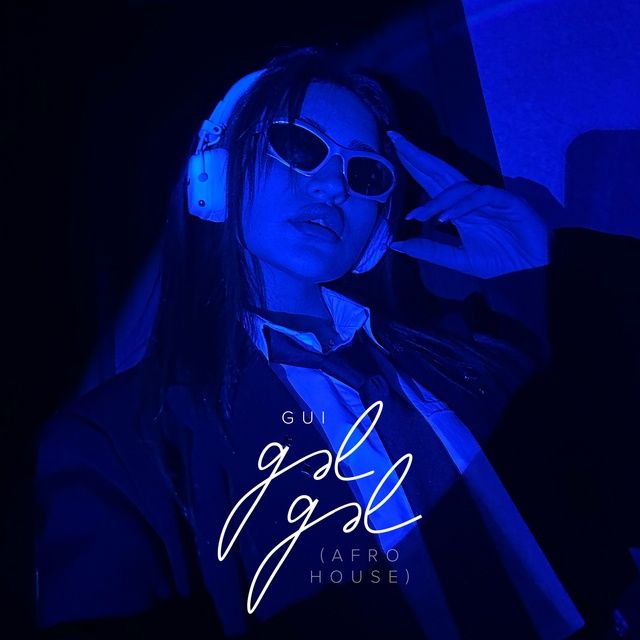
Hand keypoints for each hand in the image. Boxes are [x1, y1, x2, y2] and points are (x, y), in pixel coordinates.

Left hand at [387, 131, 548, 278]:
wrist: (533, 268)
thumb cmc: (501, 259)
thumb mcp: (459, 259)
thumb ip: (430, 251)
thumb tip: (396, 245)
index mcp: (458, 208)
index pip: (430, 181)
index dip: (412, 165)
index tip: (392, 152)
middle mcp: (470, 198)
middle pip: (440, 171)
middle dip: (417, 156)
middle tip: (395, 140)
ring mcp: (488, 197)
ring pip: (458, 186)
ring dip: (437, 200)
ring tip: (418, 216)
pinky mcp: (506, 200)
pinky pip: (480, 197)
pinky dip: (462, 206)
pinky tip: (447, 219)